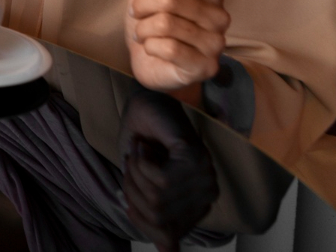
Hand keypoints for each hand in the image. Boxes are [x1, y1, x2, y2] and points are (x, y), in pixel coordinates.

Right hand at [117, 89, 218, 251]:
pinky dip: (141, 161)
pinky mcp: (195, 159)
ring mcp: (203, 176)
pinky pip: (159, 178)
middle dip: (132, 192)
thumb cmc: (144, 138)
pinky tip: (144, 145)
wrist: (148, 100)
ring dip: (135, 173)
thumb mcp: (141, 182)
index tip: (128, 202)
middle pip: (157, 216)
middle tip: (130, 165)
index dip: (140, 220)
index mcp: (197, 202)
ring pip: (157, 197)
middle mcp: (206, 192)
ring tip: (137, 152)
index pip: (168, 235)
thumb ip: (153, 213)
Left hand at [126, 0, 229, 93]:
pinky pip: (168, 48)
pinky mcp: (205, 66)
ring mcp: (216, 43)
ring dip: (142, 28)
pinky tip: (152, 48)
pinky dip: (149, 46)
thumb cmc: (153, 18)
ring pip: (165, 23)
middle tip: (135, 13)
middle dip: (141, 5)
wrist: (152, 60)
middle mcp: (220, 16)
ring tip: (142, 32)